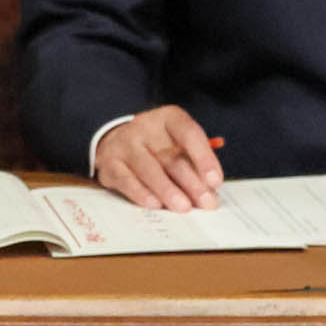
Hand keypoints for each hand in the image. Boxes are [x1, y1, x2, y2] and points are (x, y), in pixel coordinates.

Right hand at [94, 105, 222, 212]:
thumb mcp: (177, 144)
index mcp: (168, 118)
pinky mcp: (110, 162)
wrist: (114, 141)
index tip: (215, 181)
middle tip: (206, 203)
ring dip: (168, 190)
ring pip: (149, 168)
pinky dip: (142, 194)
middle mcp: (145, 126)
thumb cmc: (156, 146)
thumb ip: (194, 163)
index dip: (204, 158)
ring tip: (183, 207)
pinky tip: (155, 205)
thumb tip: (210, 190)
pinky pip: (127, 180)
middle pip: (171, 156)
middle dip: (192, 183)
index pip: (189, 134)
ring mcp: (125, 143)